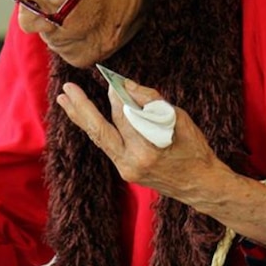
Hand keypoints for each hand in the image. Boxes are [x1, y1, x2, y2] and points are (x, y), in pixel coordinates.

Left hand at [55, 78, 225, 201]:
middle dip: (82, 108)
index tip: (113, 82)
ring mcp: (126, 170)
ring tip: (64, 100)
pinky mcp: (125, 172)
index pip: (123, 115)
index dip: (116, 96)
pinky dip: (97, 129)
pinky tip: (86, 117)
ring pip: (99, 139)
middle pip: (99, 131)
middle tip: (67, 89)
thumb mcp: (180, 119)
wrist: (200, 184)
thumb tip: (126, 86)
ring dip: (81, 118)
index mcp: (147, 148)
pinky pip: (108, 145)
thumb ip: (151, 102)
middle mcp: (131, 162)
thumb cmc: (195, 149)